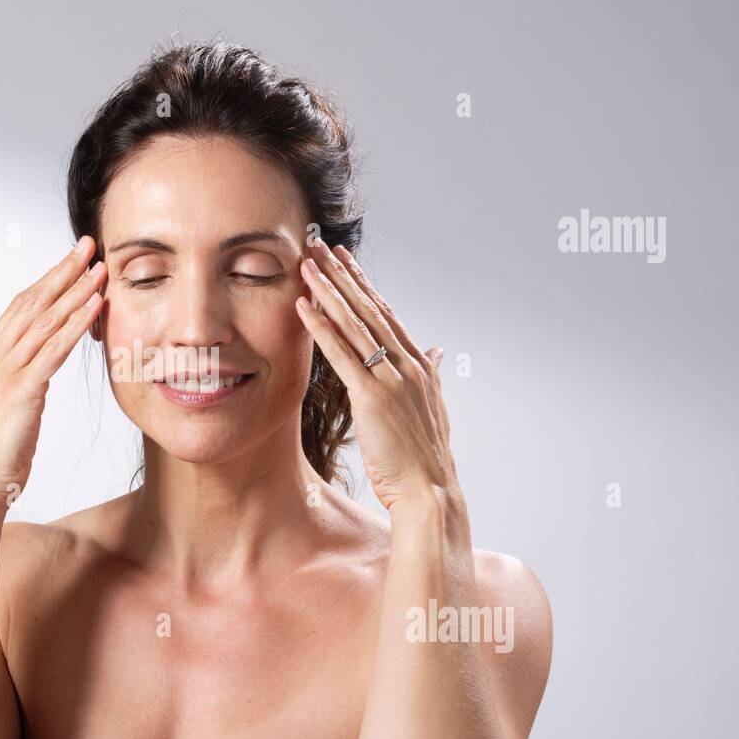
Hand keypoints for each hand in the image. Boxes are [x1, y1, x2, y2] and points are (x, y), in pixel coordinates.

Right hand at [0, 236, 105, 510]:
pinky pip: (54, 349)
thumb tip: (40, 372)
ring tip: (100, 268)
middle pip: (31, 303)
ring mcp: (2, 373)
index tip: (70, 261)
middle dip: (62, 272)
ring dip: (75, 291)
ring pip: (44, 321)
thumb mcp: (7, 412)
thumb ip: (21, 384)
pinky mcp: (20, 391)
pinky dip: (77, 323)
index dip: (46, 281)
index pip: (19, 309)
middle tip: (88, 246)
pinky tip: (96, 306)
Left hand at [294, 237, 458, 511]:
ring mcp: (391, 379)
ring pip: (354, 324)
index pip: (385, 314)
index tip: (343, 261)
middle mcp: (407, 365)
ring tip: (307, 265)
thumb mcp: (433, 409)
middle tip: (318, 246)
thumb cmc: (424, 459)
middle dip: (341, 275)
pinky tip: (304, 306)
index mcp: (418, 366)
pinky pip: (342, 355)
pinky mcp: (372, 398)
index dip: (362, 284)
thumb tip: (434, 350)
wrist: (430, 492)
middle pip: (368, 309)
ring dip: (328, 291)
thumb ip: (431, 376)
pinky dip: (321, 328)